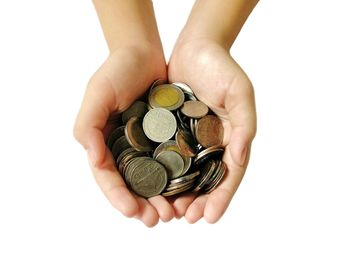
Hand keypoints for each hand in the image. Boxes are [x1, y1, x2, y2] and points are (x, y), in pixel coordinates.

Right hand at [74, 46, 174, 226]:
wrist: (143, 52)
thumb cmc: (117, 70)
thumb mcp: (97, 94)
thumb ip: (88, 125)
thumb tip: (93, 159)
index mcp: (104, 143)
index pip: (108, 177)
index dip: (118, 196)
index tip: (132, 212)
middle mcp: (125, 148)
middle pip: (132, 184)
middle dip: (143, 205)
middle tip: (156, 220)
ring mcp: (146, 144)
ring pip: (154, 178)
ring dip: (162, 198)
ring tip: (174, 213)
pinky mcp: (166, 137)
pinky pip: (172, 161)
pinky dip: (178, 177)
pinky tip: (188, 189)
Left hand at [168, 38, 256, 222]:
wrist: (195, 48)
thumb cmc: (221, 67)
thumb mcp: (240, 93)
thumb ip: (245, 124)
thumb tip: (240, 158)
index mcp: (231, 139)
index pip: (229, 175)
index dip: (221, 198)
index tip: (210, 217)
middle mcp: (210, 144)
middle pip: (205, 181)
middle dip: (198, 202)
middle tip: (186, 218)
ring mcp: (190, 139)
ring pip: (184, 174)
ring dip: (178, 194)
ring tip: (168, 211)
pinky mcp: (170, 131)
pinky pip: (165, 156)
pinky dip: (161, 173)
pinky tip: (152, 186)